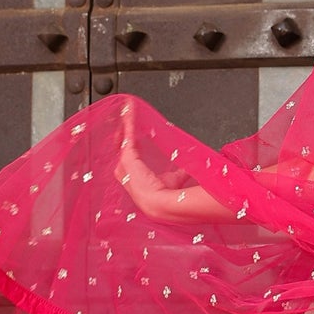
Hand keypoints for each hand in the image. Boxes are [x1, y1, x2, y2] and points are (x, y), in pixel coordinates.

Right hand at [114, 98, 224, 222]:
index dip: (134, 144)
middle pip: (124, 145)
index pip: (133, 155)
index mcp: (135, 174)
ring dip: (127, 124)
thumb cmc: (164, 194)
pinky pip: (128, 133)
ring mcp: (125, 162)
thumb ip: (179, 173)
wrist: (158, 203)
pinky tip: (130, 110)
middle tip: (128, 118)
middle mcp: (126, 168)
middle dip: (125, 132)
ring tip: (128, 111)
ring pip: (124, 138)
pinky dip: (129, 121)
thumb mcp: (173, 180)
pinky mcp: (128, 155)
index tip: (136, 134)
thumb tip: (190, 168)